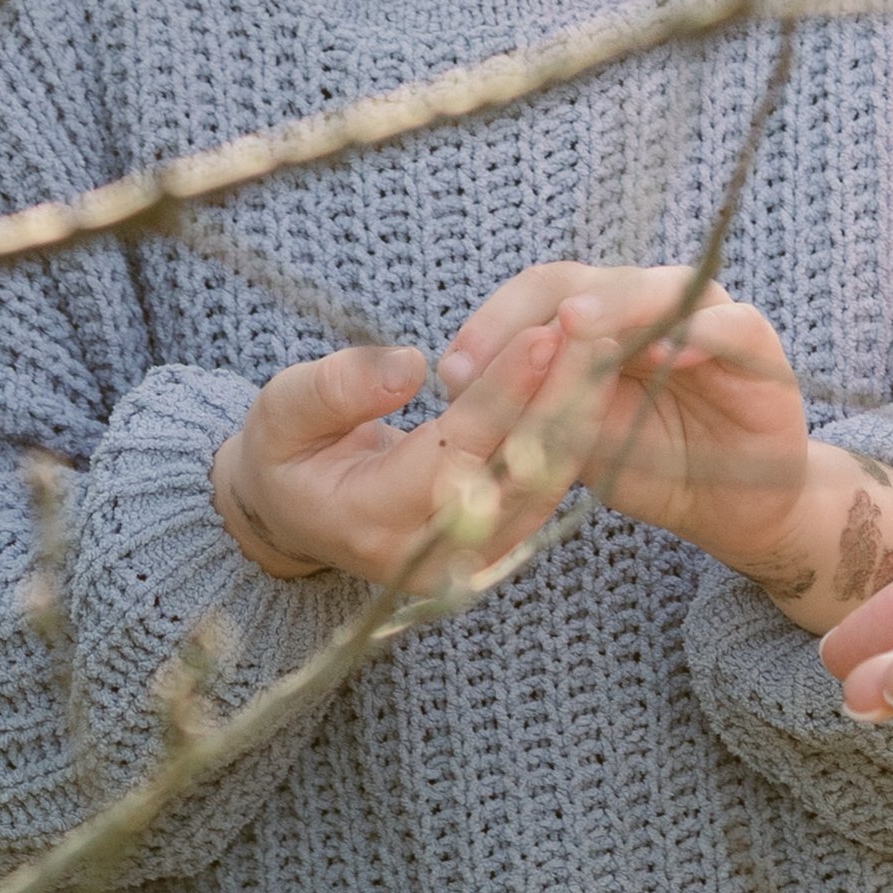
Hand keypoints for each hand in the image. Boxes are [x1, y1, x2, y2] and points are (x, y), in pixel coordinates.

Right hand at [211, 329, 596, 588]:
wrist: (298, 514)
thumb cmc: (288, 450)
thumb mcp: (283, 410)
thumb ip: (337, 388)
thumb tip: (408, 367)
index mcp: (369, 519)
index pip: (453, 453)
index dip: (501, 393)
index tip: (544, 333)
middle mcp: (427, 558)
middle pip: (514, 472)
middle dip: (562, 396)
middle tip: (601, 327)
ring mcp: (466, 565)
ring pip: (544, 484)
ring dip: (580, 411)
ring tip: (608, 341)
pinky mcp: (494, 552)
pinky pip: (547, 490)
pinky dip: (575, 432)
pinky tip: (595, 378)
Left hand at [442, 261, 892, 631]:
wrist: (734, 506)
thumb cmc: (648, 462)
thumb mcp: (579, 440)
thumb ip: (537, 403)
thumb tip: (458, 380)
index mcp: (602, 316)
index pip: (540, 293)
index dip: (493, 322)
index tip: (452, 372)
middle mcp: (648, 301)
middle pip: (586, 280)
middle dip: (537, 312)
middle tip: (503, 353)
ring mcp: (703, 314)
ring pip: (654, 288)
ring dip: (614, 305)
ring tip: (574, 325)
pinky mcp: (755, 343)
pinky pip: (728, 326)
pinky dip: (698, 334)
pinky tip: (667, 353)